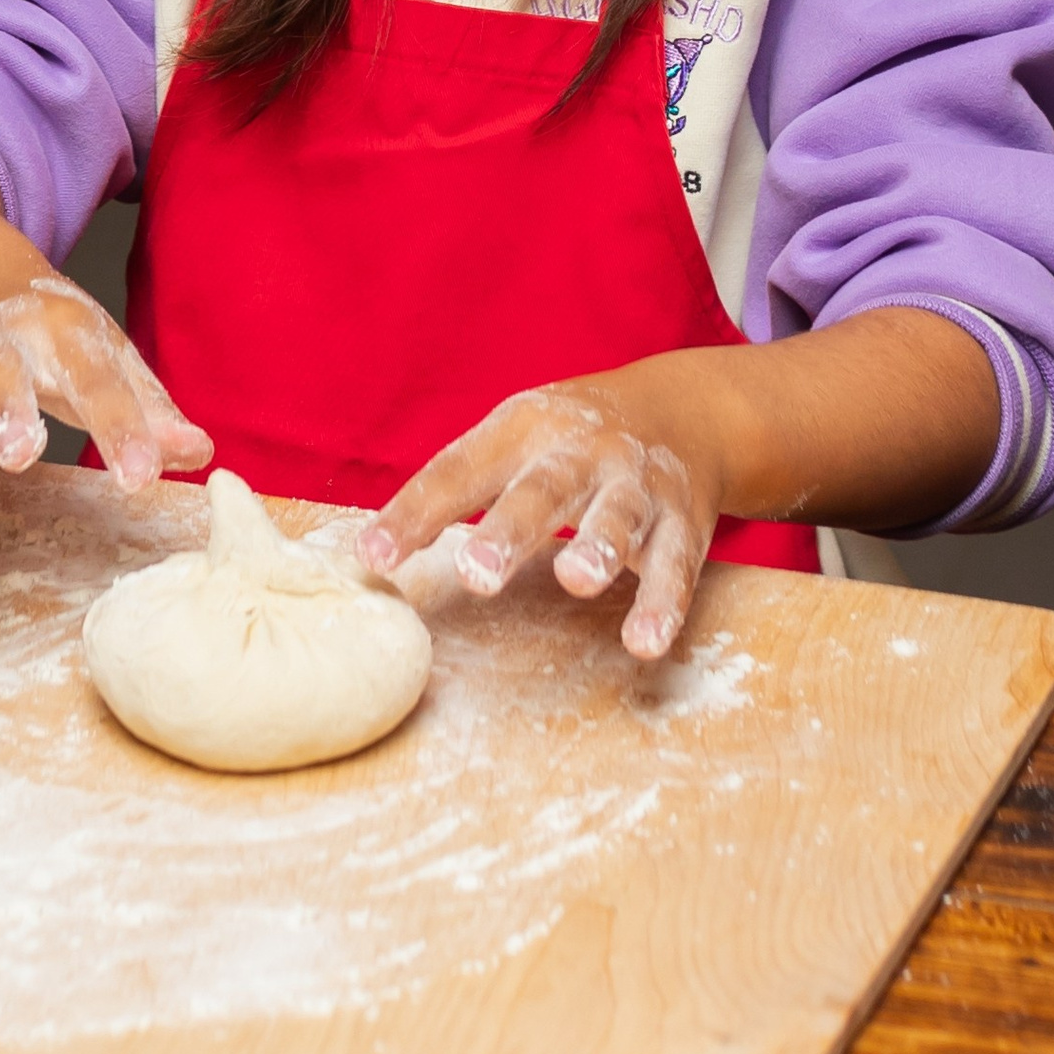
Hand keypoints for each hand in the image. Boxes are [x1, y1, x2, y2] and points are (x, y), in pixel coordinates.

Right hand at [0, 276, 212, 551]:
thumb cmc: (48, 332)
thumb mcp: (104, 352)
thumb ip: (147, 407)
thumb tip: (199, 454)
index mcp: (59, 328)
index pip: (94, 376)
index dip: (119, 426)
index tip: (141, 477)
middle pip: (0, 371)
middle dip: (8, 409)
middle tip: (21, 455)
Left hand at [356, 379, 721, 659]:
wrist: (684, 411)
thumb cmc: (566, 441)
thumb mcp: (510, 441)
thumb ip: (452, 491)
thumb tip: (369, 554)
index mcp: (520, 430)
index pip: (458, 471)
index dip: (416, 513)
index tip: (374, 556)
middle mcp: (579, 452)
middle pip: (541, 490)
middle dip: (510, 530)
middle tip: (477, 572)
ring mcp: (635, 485)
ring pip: (616, 517)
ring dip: (597, 547)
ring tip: (576, 580)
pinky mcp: (682, 521)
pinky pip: (674, 565)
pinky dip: (661, 603)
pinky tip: (644, 642)